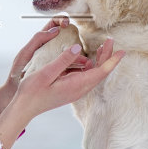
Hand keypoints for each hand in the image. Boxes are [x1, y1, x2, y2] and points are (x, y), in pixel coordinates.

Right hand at [0, 35, 124, 148]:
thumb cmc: (32, 91)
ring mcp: (75, 91)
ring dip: (98, 60)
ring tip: (101, 46)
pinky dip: (88, 66)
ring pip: (93, 74)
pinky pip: (85, 77)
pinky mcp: (70, 90)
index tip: (122, 50)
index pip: (100, 72)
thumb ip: (64, 60)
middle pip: (100, 72)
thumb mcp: (46, 72)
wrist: (24, 108)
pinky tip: (84, 58)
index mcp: (76, 85)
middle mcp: (79, 90)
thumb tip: (79, 47)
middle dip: (107, 56)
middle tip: (110, 40)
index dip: (112, 60)